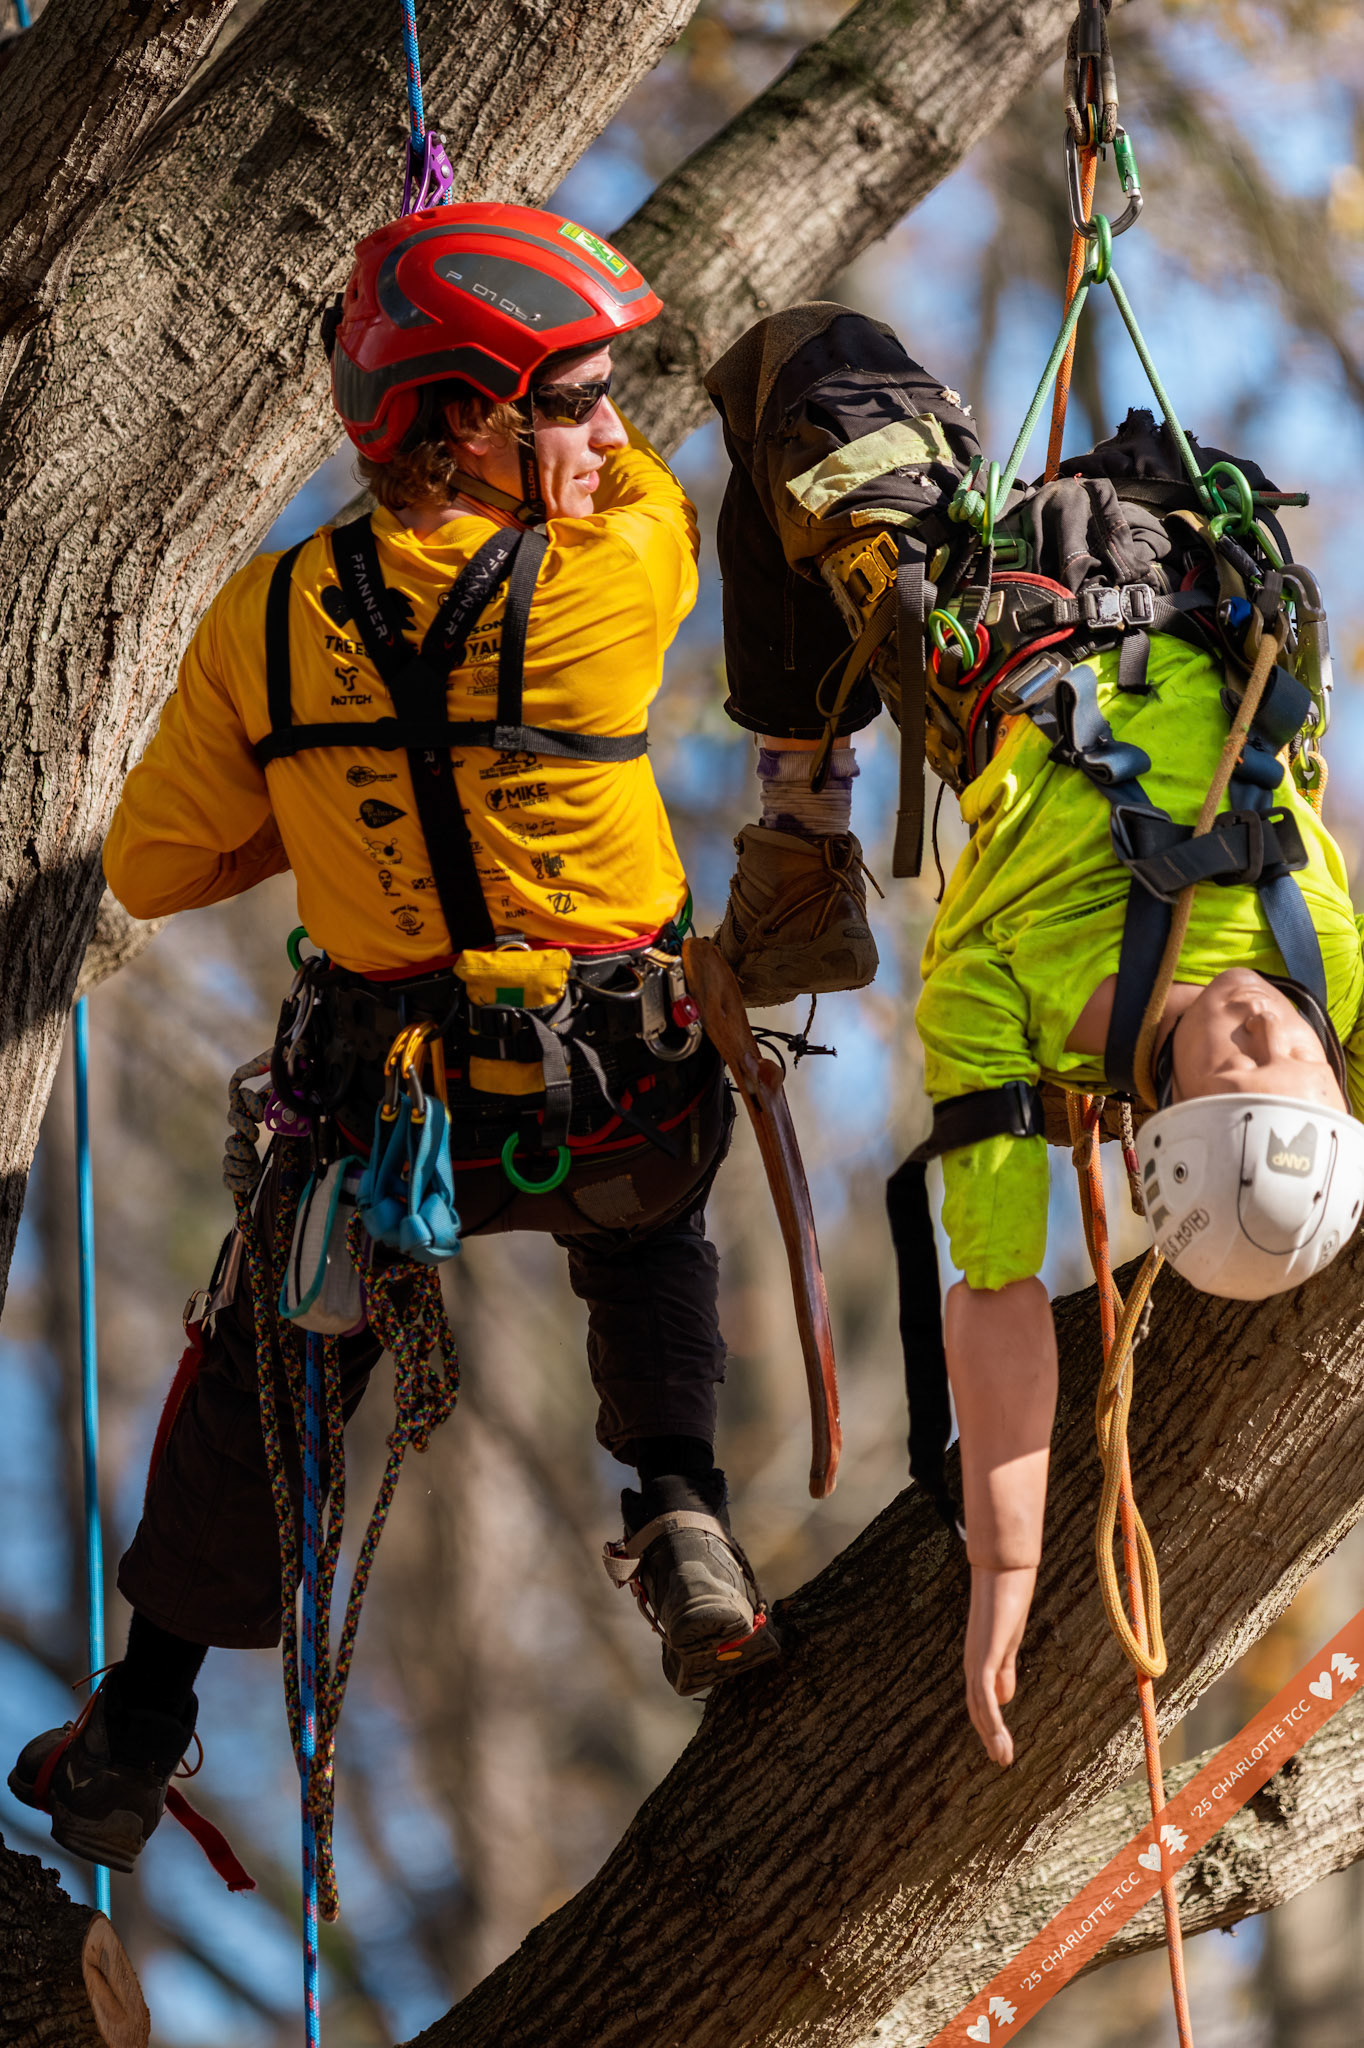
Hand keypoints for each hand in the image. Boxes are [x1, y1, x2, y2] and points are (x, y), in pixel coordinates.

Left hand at [963, 1564, 1036, 1767]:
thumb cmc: (1008, 1600)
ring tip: (1004, 1758)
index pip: (979, 1700)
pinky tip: (1000, 1735)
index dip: (988, 1725)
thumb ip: (1004, 1668)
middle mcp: (972, 1662)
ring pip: (979, 1706)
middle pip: (975, 1707)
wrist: (1004, 1569)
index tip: (1000, 1748)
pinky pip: (984, 1693)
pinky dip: (991, 1717)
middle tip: (1001, 1761)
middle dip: (988, 1735)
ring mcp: (977, 1658)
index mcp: (979, 1660)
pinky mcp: (985, 1654)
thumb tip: (1002, 1699)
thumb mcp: (1008, 1642)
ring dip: (991, 1734)